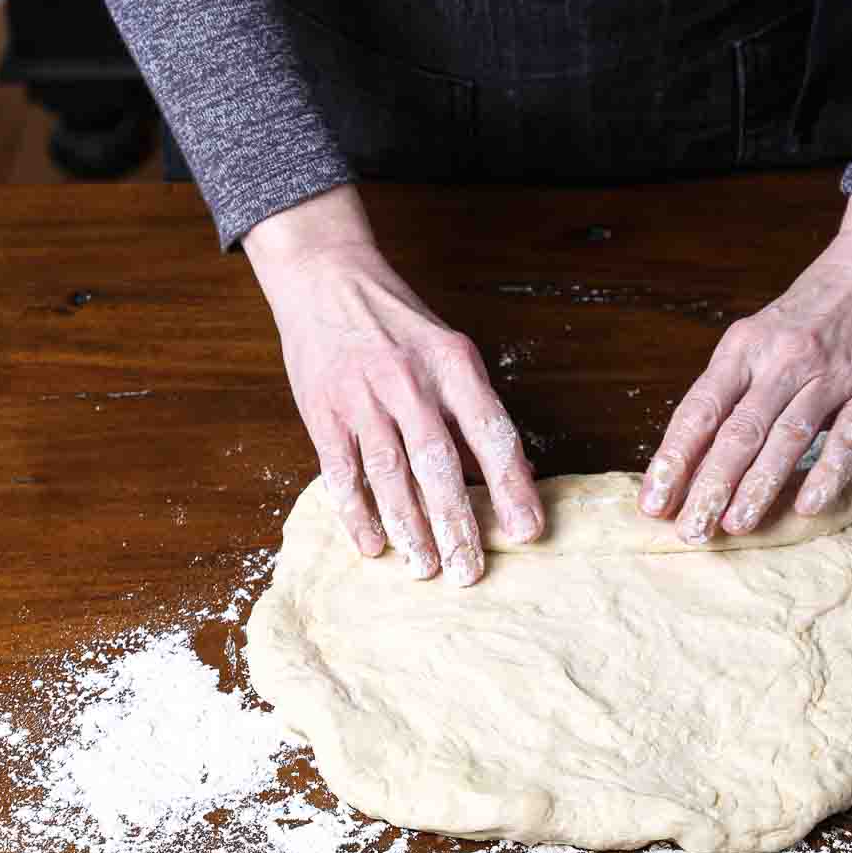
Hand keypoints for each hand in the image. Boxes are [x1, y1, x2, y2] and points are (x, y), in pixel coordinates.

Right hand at [244, 185, 542, 584]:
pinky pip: (342, 473)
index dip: (511, 485)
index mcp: (452, 364)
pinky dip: (357, 514)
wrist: (326, 280)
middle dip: (457, 523)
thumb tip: (511, 474)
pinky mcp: (322, 412)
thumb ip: (472, 411)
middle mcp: (409, 381)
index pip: (490, 432)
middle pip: (438, 464)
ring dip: (410, 529)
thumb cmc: (398, 324)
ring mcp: (362, 398)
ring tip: (426, 568)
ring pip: (390, 475)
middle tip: (470, 572)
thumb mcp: (447, 351)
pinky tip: (373, 546)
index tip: (528, 531)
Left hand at [636, 196, 851, 538]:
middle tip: (691, 530)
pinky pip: (847, 438)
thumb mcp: (758, 335)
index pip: (699, 409)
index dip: (674, 458)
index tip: (653, 501)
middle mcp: (782, 360)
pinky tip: (807, 505)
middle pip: (738, 431)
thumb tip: (694, 451)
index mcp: (744, 347)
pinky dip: (826, 474)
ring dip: (759, 486)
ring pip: (787, 437)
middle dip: (710, 485)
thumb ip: (732, 387)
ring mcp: (829, 376)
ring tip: (736, 525)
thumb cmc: (811, 311)